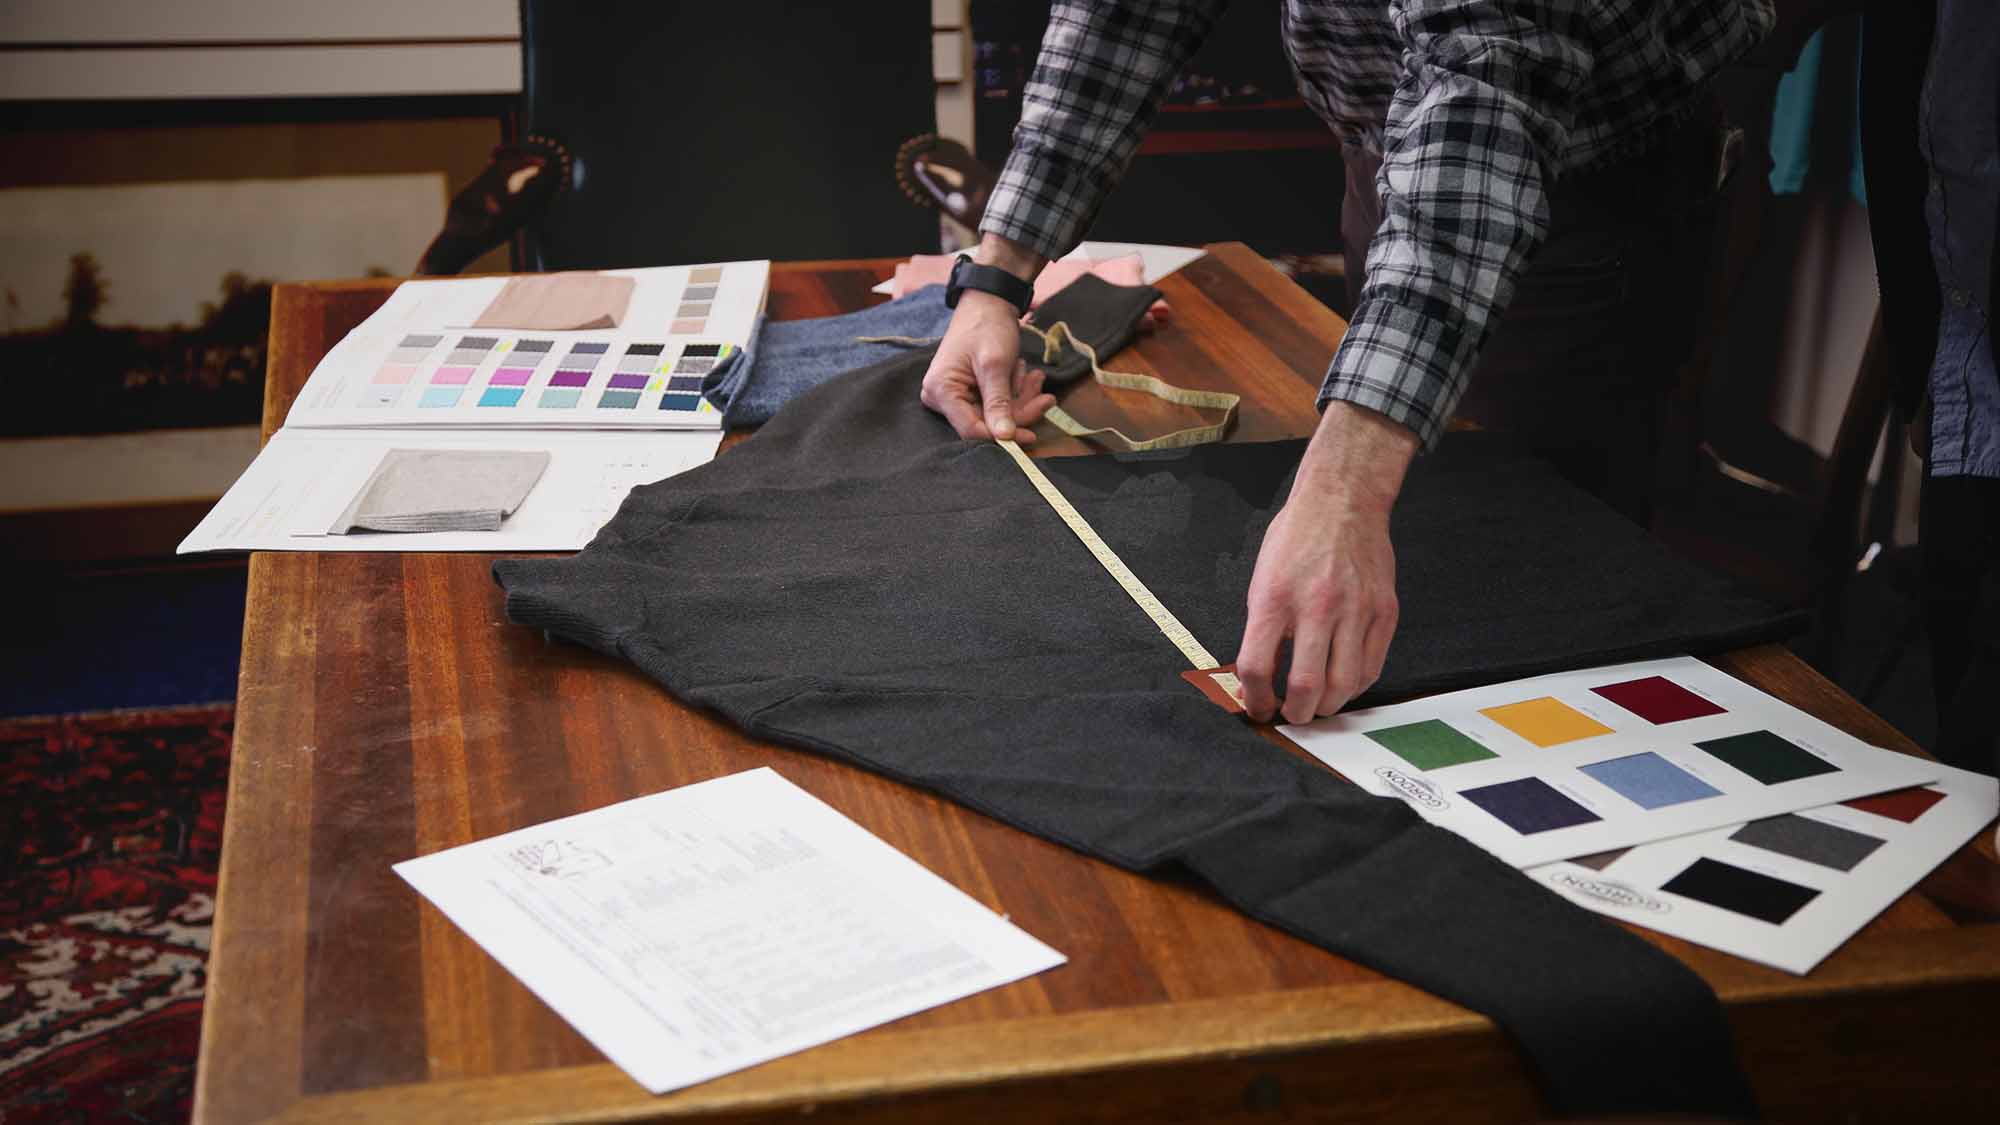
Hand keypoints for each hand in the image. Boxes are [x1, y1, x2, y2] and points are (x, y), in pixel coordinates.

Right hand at [919, 233, 1052, 440]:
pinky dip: (1016, 392)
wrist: (989, 301)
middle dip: (1019, 409)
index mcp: (941, 391)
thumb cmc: (987, 326)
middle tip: (1044, 396)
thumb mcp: (995, 363)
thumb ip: (999, 402)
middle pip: (987, 423)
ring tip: (1036, 377)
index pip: (971, 429)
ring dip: (1022, 398)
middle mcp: (942, 398)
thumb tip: (1005, 437)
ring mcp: (956, 395)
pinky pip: (997, 403)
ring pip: (996, 414)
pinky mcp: (970, 391)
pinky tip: (1029, 375)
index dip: (1001, 436)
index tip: (1030, 435)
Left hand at [1235, 402, 1418, 723]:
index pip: (1257, 667)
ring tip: (1317, 705)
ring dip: (1327, 706)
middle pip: (1305, 686)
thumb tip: (1259, 676)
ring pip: (1344, 685)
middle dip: (1295, 713)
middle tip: (1290, 714)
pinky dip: (1355, 686)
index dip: (1254, 699)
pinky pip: (1371, 667)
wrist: (1342, 501)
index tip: (1258, 706)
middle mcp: (1316, 607)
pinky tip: (1343, 684)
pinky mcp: (1383, 612)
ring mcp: (1355, 610)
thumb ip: (1262, 628)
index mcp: (1274, 598)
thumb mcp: (1262, 578)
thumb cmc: (1296, 538)